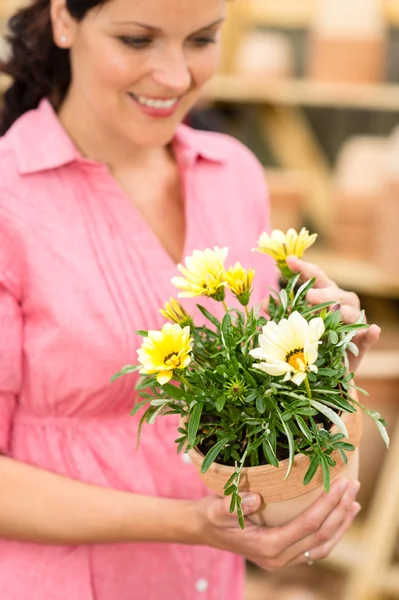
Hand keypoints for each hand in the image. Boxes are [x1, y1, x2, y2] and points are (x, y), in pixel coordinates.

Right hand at [194, 478, 359, 570]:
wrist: (203, 530)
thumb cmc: (211, 515)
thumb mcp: (217, 508)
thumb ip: (234, 505)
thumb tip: (255, 498)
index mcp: (268, 547)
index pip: (308, 525)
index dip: (327, 504)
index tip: (340, 483)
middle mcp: (279, 558)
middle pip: (321, 537)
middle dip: (340, 511)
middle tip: (353, 486)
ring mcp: (282, 559)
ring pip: (323, 547)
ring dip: (341, 524)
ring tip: (353, 502)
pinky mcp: (284, 554)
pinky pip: (315, 548)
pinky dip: (331, 532)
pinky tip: (338, 516)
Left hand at [286, 255, 380, 372]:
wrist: (327, 367)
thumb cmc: (310, 339)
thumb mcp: (295, 325)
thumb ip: (282, 312)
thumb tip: (264, 303)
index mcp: (325, 294)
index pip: (316, 277)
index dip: (304, 268)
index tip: (289, 261)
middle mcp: (342, 303)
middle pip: (334, 292)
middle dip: (323, 293)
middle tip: (309, 296)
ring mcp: (354, 322)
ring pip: (352, 313)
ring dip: (344, 312)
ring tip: (337, 313)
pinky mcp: (361, 343)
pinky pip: (368, 337)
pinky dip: (370, 333)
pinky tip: (372, 330)